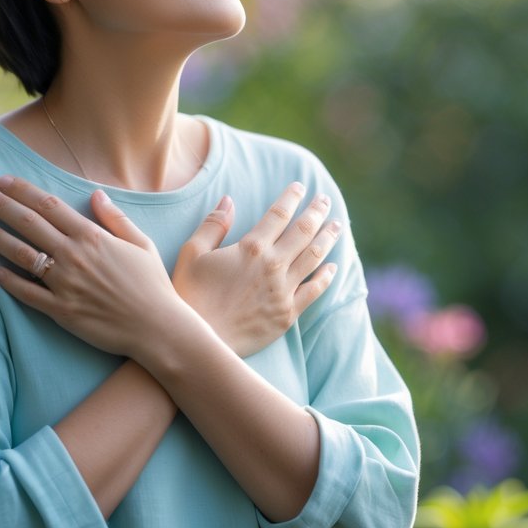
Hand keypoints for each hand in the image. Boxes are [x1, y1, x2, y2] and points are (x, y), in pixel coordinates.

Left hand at [0, 176, 185, 357]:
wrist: (157, 327)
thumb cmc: (152, 284)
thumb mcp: (141, 243)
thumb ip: (115, 218)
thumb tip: (96, 195)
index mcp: (92, 236)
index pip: (49, 205)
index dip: (23, 190)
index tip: (3, 181)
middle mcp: (74, 255)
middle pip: (29, 224)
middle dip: (2, 206)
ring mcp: (64, 283)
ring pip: (22, 255)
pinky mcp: (60, 310)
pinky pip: (27, 293)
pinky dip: (8, 281)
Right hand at [171, 182, 341, 356]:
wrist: (199, 340)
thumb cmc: (190, 295)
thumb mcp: (192, 254)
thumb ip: (213, 225)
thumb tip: (229, 200)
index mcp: (251, 248)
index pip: (279, 214)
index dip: (292, 197)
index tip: (301, 187)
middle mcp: (272, 266)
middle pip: (304, 231)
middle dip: (317, 212)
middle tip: (326, 200)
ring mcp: (283, 290)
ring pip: (314, 257)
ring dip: (328, 238)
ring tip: (337, 225)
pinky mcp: (288, 314)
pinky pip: (314, 291)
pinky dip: (326, 277)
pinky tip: (333, 267)